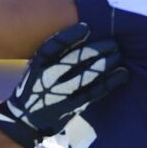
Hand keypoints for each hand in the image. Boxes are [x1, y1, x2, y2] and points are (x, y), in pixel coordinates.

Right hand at [0, 23, 127, 147]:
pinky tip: (122, 74)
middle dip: (96, 49)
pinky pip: (94, 92)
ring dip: (105, 63)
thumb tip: (84, 32)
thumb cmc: (35, 87)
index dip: (70, 36)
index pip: (53, 47)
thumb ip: (54, 54)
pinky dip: (109, 82)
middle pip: (74, 59)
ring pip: (87, 75)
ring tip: (118, 54)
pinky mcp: (71, 107)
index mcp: (37, 64)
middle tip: (113, 43)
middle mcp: (47, 78)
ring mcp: (60, 93)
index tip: (86, 28)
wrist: (25, 119)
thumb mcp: (36, 67)